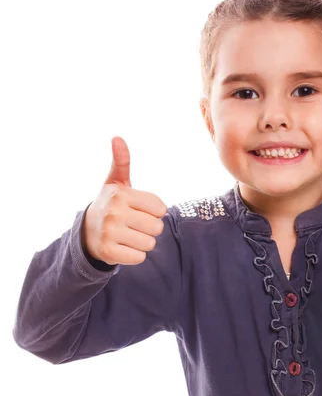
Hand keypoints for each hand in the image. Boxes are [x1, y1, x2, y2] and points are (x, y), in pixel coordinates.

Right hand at [82, 137, 167, 265]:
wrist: (87, 232)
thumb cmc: (111, 204)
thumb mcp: (116, 182)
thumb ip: (122, 161)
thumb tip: (117, 138)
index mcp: (121, 194)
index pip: (161, 209)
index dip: (154, 212)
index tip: (139, 210)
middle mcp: (113, 212)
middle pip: (157, 227)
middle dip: (149, 229)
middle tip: (133, 225)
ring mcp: (109, 232)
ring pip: (150, 244)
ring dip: (143, 243)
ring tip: (128, 236)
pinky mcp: (108, 252)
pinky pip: (139, 257)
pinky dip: (134, 255)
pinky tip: (122, 247)